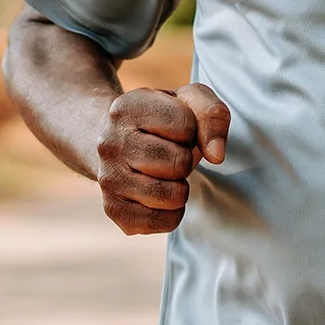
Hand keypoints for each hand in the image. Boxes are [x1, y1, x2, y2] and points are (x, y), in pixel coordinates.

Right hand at [94, 83, 229, 235]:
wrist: (117, 140)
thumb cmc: (161, 120)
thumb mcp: (188, 101)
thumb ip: (212, 115)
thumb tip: (216, 155)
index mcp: (127, 108)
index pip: (185, 125)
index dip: (192, 130)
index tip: (176, 130)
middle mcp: (109, 143)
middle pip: (179, 163)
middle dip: (185, 160)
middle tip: (170, 154)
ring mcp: (108, 179)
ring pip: (172, 195)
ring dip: (180, 186)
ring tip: (164, 173)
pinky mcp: (113, 210)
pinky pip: (164, 222)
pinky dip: (172, 212)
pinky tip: (159, 194)